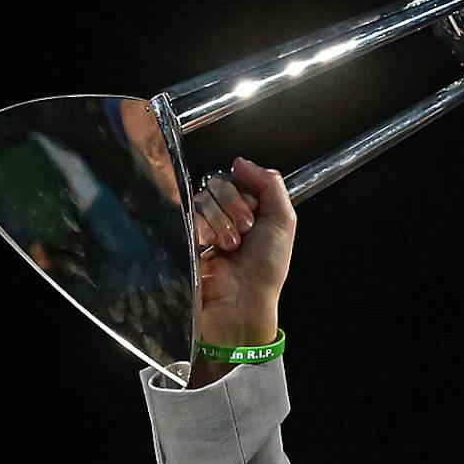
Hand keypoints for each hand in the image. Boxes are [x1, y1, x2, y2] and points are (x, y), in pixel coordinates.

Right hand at [192, 156, 295, 357]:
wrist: (243, 302)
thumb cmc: (265, 268)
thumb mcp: (283, 221)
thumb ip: (270, 184)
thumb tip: (241, 162)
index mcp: (246, 208)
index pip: (234, 177)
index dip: (245, 193)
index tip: (256, 216)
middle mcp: (221, 214)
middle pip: (216, 182)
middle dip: (234, 207)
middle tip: (244, 232)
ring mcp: (199, 225)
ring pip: (201, 198)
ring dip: (221, 224)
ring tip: (229, 247)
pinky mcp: (181, 236)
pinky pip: (185, 214)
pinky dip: (202, 231)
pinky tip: (210, 249)